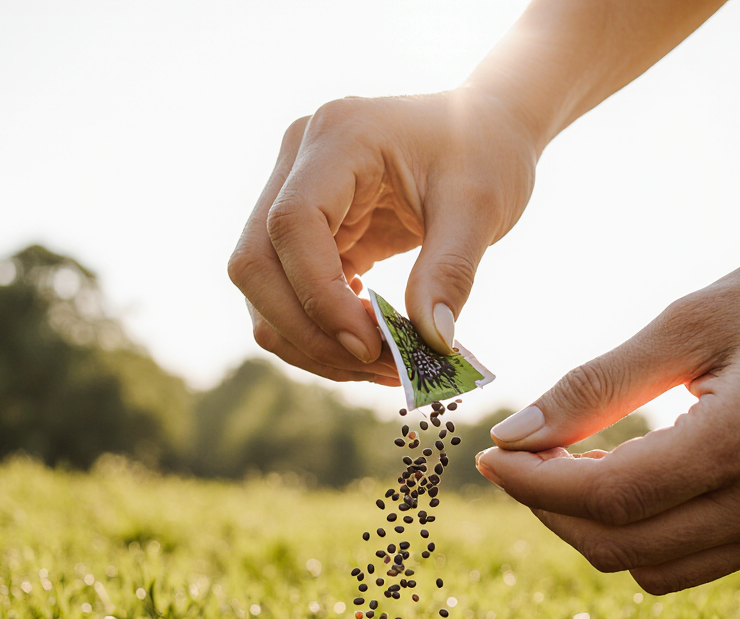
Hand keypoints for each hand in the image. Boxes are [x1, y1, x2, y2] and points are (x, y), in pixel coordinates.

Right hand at [228, 89, 537, 383]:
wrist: (483, 129)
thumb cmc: (484, 152)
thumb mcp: (479, 208)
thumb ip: (450, 272)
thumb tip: (431, 344)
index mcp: (337, 137)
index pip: (292, 224)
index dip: (319, 295)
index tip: (371, 345)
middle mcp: (297, 163)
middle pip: (255, 264)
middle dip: (307, 331)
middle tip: (376, 366)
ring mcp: (292, 198)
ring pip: (262, 291)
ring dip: (311, 343)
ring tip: (382, 366)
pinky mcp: (305, 236)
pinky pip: (289, 298)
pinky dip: (321, 335)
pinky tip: (372, 349)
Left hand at [475, 225, 739, 593]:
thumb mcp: (686, 322)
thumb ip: (595, 386)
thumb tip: (514, 436)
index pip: (611, 497)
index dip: (536, 486)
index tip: (490, 458)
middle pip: (622, 546)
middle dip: (552, 510)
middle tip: (522, 457)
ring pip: (649, 568)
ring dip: (590, 528)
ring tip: (566, 466)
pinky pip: (685, 562)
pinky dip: (636, 535)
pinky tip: (618, 481)